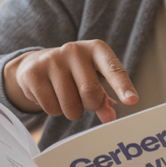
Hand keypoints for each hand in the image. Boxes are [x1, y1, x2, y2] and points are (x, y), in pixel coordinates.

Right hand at [4, 40, 138, 123]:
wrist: (37, 63)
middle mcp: (74, 50)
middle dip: (90, 105)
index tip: (132, 101)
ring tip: (65, 96)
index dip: (122, 86)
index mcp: (96, 49)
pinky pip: (50, 108)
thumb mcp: (93, 78)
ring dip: (71, 111)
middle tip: (84, 100)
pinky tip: (50, 94)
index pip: (113, 69)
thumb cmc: (74, 72)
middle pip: (90, 93)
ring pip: (70, 105)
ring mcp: (52, 60)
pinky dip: (54, 110)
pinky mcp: (33, 73)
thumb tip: (110, 117)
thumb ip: (104, 98)